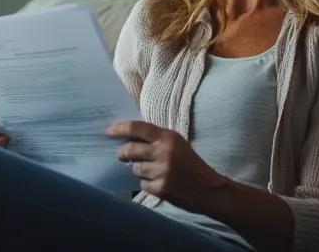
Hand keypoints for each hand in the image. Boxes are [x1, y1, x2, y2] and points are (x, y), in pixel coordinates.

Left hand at [106, 120, 227, 212]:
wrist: (210, 189)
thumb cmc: (191, 164)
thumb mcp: (177, 144)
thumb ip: (156, 139)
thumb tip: (127, 138)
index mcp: (168, 137)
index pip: (137, 128)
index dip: (120, 128)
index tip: (108, 131)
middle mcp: (164, 152)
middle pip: (130, 149)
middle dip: (123, 153)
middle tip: (122, 155)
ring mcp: (162, 171)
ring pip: (135, 169)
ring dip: (138, 170)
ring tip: (151, 171)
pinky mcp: (161, 188)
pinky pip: (143, 184)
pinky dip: (147, 184)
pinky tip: (159, 183)